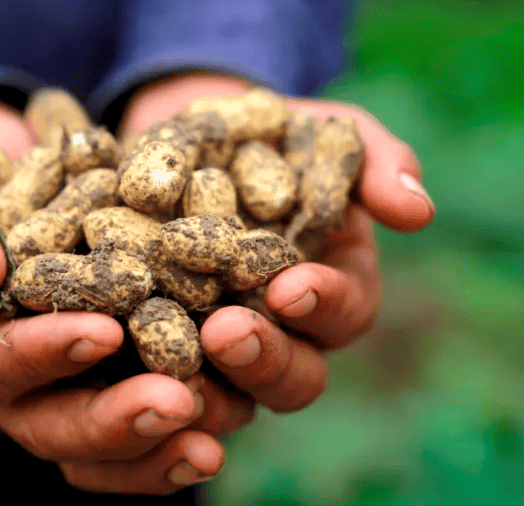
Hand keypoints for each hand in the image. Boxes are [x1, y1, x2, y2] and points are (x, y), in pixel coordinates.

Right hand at [0, 95, 248, 493]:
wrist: (1, 163)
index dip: (42, 354)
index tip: (101, 330)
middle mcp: (0, 381)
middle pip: (50, 427)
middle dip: (115, 419)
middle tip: (177, 403)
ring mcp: (59, 385)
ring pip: (104, 447)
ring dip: (162, 441)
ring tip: (218, 421)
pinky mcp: (113, 372)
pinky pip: (144, 422)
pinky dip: (187, 422)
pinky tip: (234, 412)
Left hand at [120, 73, 435, 411]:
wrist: (176, 132)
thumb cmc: (265, 132)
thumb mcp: (318, 128)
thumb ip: (372, 160)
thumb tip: (419, 210)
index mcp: (329, 290)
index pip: (342, 314)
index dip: (322, 304)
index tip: (291, 286)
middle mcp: (278, 335)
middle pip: (289, 376)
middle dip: (262, 356)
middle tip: (226, 331)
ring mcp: (214, 349)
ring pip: (223, 395)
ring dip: (201, 385)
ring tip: (164, 356)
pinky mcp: (151, 346)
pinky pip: (150, 381)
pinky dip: (132, 378)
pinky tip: (105, 355)